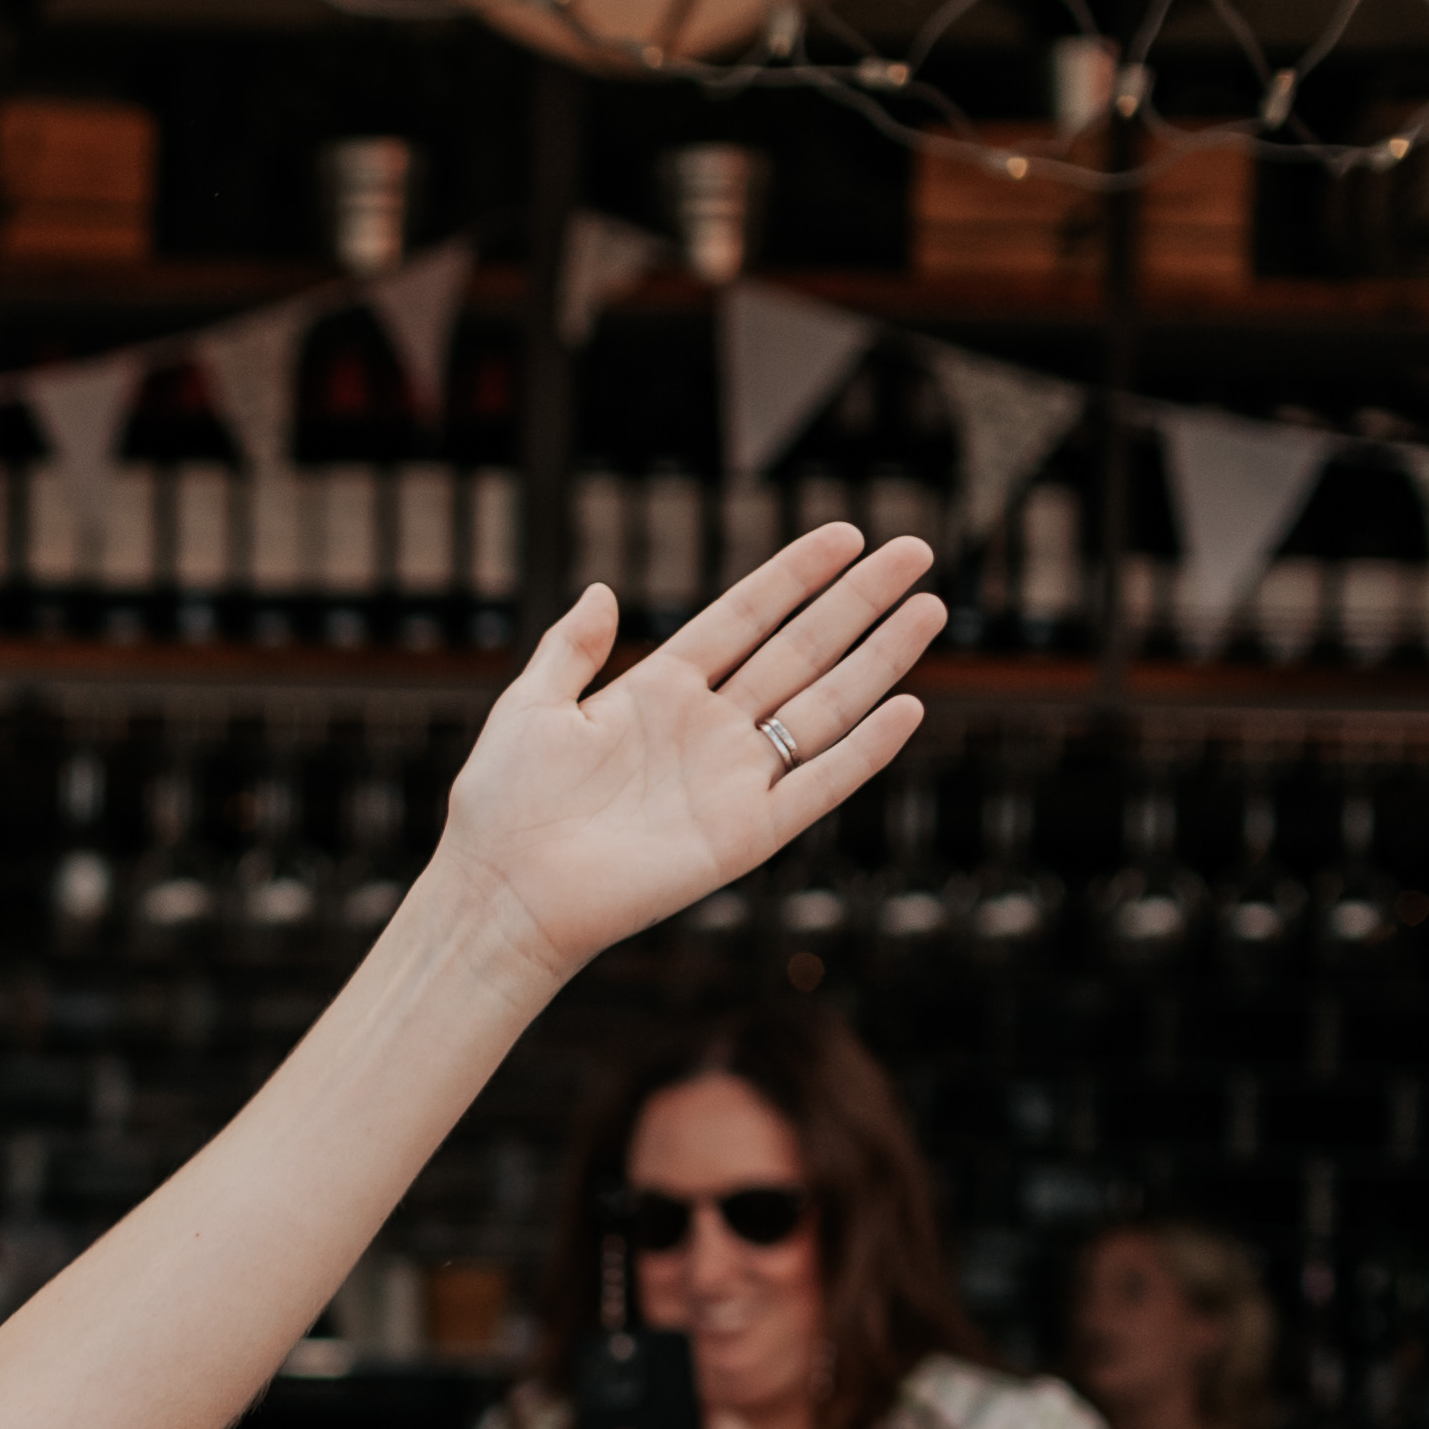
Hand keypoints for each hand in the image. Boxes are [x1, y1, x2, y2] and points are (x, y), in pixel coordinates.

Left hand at [429, 528, 944, 980]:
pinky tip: (907, 708)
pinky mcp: (744, 835)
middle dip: (858, 601)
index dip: (793, 575)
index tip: (845, 534)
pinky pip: (818, 786)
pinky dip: (863, 751)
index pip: (743, 617)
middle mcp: (706, 730)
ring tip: (929, 608)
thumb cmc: (502, 806)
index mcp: (657, 692)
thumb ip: (570, 650)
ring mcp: (730, 780)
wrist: (500, 895)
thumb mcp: (528, 707)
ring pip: (823, 706)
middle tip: (916, 551)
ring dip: (878, 660)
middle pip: (799, 650)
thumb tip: (603, 589)